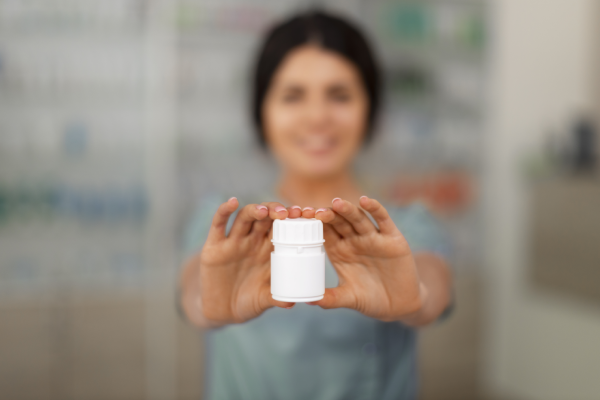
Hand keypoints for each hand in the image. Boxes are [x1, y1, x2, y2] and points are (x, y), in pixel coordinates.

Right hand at [192, 198, 302, 325]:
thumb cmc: (248, 302)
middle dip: (275, 210)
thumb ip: (275, 298)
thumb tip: (291, 302)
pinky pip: (218, 224)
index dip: (292, 219)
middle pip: (265, 217)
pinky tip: (232, 202)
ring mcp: (233, 241)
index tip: (303, 214)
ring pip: (245, 217)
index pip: (282, 227)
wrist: (222, 311)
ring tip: (264, 211)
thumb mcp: (264, 300)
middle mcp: (252, 241)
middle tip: (286, 213)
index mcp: (268, 249)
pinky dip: (224, 211)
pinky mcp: (214, 245)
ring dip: (254, 210)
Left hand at [301, 196, 427, 322]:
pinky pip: (383, 219)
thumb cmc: (370, 299)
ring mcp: (372, 237)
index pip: (324, 231)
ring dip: (348, 210)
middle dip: (328, 215)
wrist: (399, 304)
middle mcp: (354, 240)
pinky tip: (365, 201)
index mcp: (339, 250)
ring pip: (358, 218)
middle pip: (339, 221)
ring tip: (337, 203)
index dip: (314, 224)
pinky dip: (375, 208)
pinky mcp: (392, 237)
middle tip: (316, 211)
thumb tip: (309, 301)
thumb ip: (331, 298)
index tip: (301, 220)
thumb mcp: (349, 298)